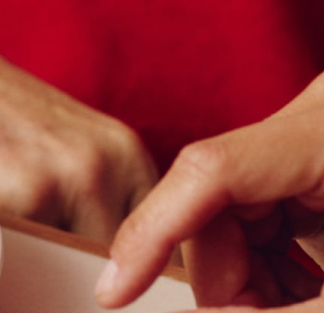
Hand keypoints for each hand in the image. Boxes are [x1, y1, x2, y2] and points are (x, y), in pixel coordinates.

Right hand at [94, 74, 323, 310]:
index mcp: (321, 135)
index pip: (209, 169)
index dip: (154, 232)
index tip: (114, 291)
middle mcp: (307, 122)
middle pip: (214, 201)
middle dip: (229, 280)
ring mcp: (303, 140)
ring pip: (228, 214)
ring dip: (249, 281)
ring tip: (297, 302)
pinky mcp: (305, 164)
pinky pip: (256, 217)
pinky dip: (268, 269)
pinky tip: (300, 289)